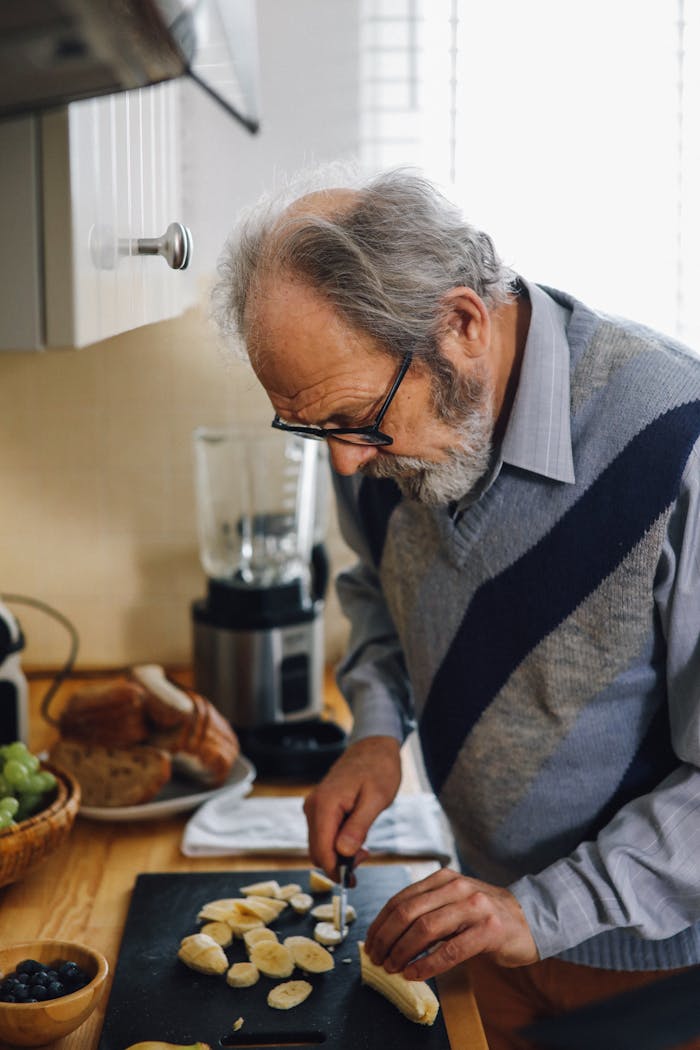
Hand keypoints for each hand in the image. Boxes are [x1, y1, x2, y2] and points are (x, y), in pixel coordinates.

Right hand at [303, 736, 401, 877]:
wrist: (373, 747)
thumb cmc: (379, 769)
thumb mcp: (376, 799)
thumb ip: (358, 826)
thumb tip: (343, 853)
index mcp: (325, 805)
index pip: (321, 851)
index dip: (335, 870)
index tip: (353, 880)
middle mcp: (313, 806)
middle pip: (317, 851)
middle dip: (337, 863)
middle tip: (365, 858)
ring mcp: (314, 806)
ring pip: (319, 845)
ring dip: (338, 854)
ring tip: (364, 848)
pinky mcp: (319, 807)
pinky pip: (323, 834)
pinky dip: (337, 843)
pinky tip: (356, 839)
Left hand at [364, 867, 537, 979]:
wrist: (531, 919)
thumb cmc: (485, 915)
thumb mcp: (453, 902)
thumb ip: (427, 909)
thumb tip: (388, 934)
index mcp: (443, 878)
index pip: (401, 898)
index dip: (381, 922)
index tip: (371, 942)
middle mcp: (457, 887)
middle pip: (408, 912)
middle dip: (386, 938)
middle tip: (377, 958)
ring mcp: (474, 907)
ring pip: (425, 929)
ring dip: (402, 952)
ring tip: (392, 967)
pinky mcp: (489, 930)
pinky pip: (450, 950)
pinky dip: (428, 964)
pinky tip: (415, 973)